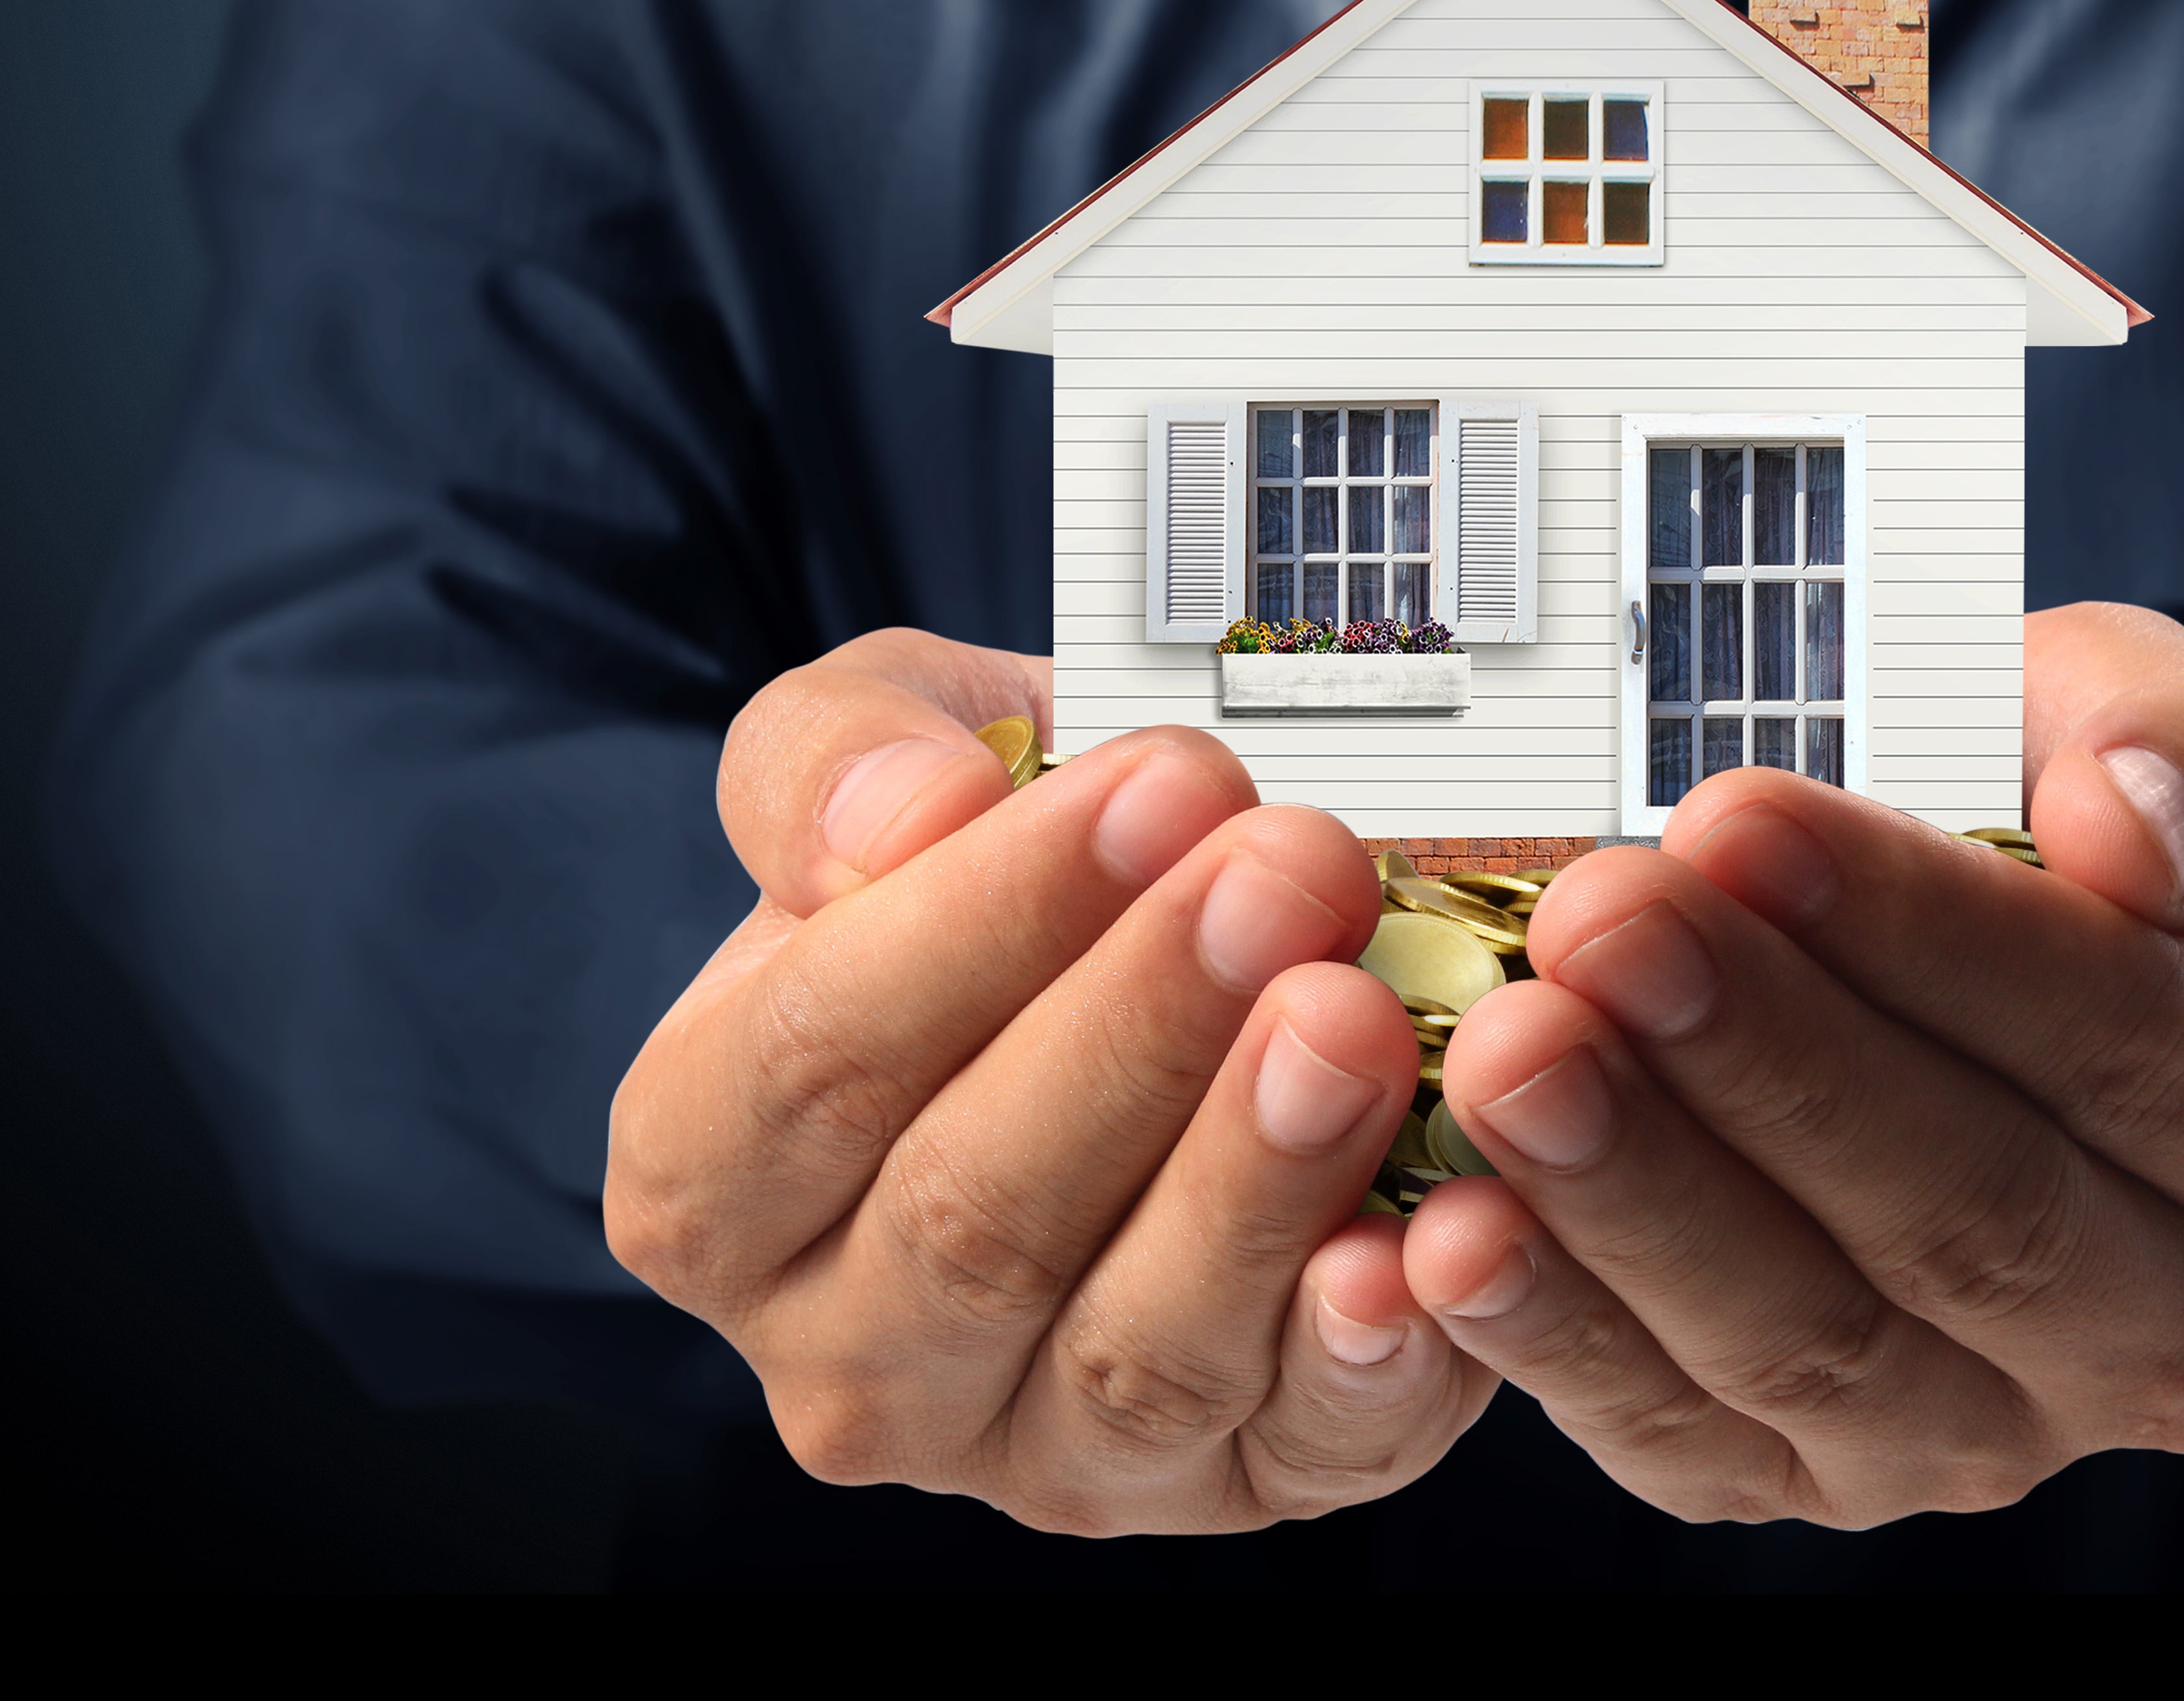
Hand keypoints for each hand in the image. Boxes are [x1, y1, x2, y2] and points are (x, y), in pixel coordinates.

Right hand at [605, 629, 1494, 1531]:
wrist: (1175, 962)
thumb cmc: (1008, 863)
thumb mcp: (893, 751)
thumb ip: (836, 760)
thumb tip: (907, 812)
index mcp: (708, 1175)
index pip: (815, 1059)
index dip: (986, 919)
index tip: (1155, 782)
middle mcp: (847, 1357)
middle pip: (972, 1215)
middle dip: (1147, 1030)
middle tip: (1290, 872)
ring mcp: (1037, 1450)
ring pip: (1135, 1349)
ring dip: (1256, 1178)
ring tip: (1357, 1015)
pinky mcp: (1233, 1488)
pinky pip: (1301, 1445)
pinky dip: (1364, 1353)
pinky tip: (1417, 1239)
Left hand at [1401, 603, 2183, 1523]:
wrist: (1996, 984)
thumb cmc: (2070, 838)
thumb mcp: (2152, 732)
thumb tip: (2137, 830)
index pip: (2126, 1035)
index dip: (1927, 932)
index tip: (1741, 819)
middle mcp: (2179, 1324)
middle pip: (1970, 1212)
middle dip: (1761, 1062)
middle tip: (1593, 923)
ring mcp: (1999, 1431)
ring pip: (1818, 1343)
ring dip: (1642, 1201)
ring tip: (1504, 1055)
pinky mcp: (1822, 1482)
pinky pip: (1689, 1438)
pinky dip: (1562, 1341)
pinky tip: (1453, 1229)